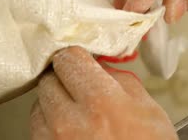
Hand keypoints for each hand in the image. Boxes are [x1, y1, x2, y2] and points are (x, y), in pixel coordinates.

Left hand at [30, 47, 177, 139]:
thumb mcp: (150, 109)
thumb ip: (122, 81)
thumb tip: (102, 67)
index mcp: (102, 102)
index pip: (69, 59)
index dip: (77, 56)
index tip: (82, 59)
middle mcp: (71, 121)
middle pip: (49, 79)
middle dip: (65, 79)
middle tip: (81, 86)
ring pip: (38, 105)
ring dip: (54, 103)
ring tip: (77, 112)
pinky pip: (38, 130)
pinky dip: (50, 125)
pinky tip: (72, 130)